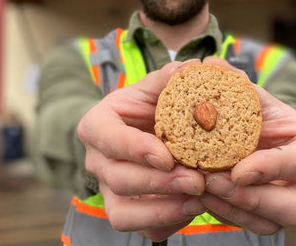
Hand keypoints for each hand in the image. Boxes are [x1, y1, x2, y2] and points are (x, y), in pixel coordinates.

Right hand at [77, 60, 207, 241]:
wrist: (149, 132)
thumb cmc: (151, 107)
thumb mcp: (155, 87)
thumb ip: (169, 78)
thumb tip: (190, 68)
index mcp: (98, 125)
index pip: (107, 138)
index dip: (134, 149)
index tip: (166, 157)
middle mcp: (98, 161)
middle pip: (118, 178)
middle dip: (158, 183)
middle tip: (196, 180)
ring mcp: (109, 191)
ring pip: (122, 212)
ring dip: (162, 209)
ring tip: (198, 199)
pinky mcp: (128, 212)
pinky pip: (142, 228)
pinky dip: (168, 222)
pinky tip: (195, 207)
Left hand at [198, 57, 295, 234]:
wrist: (257, 137)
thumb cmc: (259, 114)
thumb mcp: (253, 98)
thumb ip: (237, 85)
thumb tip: (210, 65)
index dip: (274, 167)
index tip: (239, 169)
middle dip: (252, 198)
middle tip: (214, 183)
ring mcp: (295, 205)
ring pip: (271, 223)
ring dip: (232, 209)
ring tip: (200, 189)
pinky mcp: (273, 218)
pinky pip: (252, 226)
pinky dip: (225, 214)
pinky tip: (202, 197)